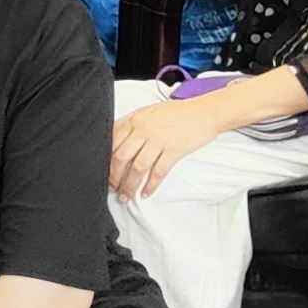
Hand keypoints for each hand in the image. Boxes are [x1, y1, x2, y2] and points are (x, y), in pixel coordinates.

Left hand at [109, 94, 223, 199]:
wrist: (204, 112)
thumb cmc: (178, 112)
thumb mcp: (150, 111)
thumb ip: (133, 123)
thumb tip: (117, 139)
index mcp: (135, 119)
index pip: (112, 142)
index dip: (105, 160)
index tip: (103, 171)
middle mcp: (144, 130)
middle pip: (121, 157)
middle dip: (114, 176)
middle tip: (112, 188)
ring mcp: (159, 141)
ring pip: (137, 168)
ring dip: (129, 185)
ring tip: (125, 196)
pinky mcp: (173, 151)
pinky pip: (158, 172)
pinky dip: (151, 185)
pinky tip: (146, 193)